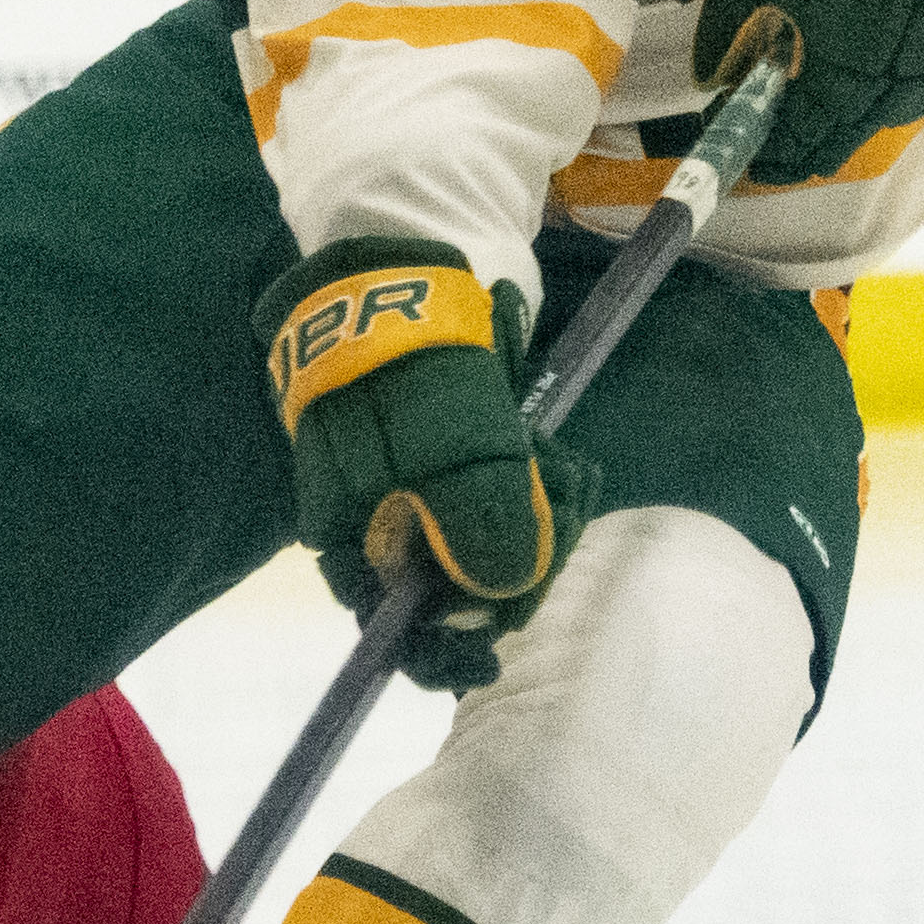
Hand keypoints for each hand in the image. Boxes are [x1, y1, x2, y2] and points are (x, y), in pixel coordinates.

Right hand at [257, 235, 582, 690]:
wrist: (403, 272)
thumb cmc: (416, 370)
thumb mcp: (456, 454)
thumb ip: (482, 530)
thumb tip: (501, 595)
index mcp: (355, 537)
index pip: (394, 627)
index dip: (447, 648)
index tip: (494, 651)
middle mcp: (378, 524)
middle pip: (451, 590)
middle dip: (516, 567)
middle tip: (563, 512)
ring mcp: (415, 489)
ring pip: (484, 545)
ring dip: (537, 523)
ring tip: (568, 476)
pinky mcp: (449, 457)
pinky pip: (497, 500)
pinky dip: (534, 490)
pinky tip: (560, 462)